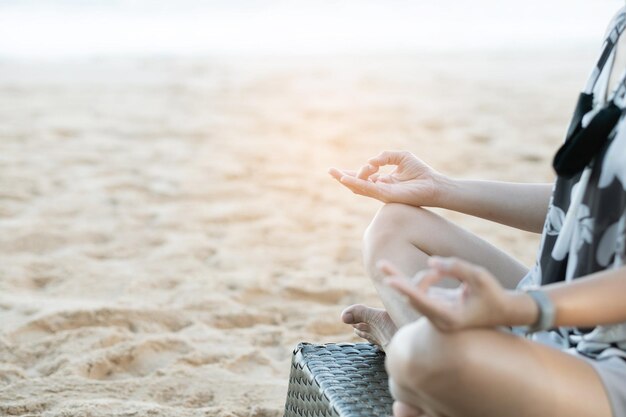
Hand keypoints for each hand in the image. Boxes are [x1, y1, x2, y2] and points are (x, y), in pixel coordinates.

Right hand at [328, 150, 446, 206]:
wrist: (434, 184)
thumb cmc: (420, 172)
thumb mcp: (400, 157)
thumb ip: (385, 156)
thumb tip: (371, 161)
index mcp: (382, 180)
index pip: (362, 177)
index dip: (350, 173)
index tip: (337, 169)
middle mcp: (380, 188)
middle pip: (356, 184)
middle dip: (343, 178)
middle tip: (330, 171)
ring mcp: (381, 193)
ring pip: (359, 187)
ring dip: (346, 180)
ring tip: (335, 174)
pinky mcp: (385, 195)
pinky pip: (367, 188)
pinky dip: (356, 183)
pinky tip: (347, 179)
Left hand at [381, 257, 523, 331]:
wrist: (502, 311)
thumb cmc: (493, 294)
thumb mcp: (480, 276)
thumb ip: (456, 267)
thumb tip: (430, 261)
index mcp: (451, 318)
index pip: (424, 302)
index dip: (408, 289)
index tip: (391, 281)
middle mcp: (439, 320)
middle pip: (415, 295)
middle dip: (409, 279)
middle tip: (392, 265)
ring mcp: (434, 314)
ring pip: (416, 290)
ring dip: (426, 275)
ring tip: (436, 268)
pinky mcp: (432, 305)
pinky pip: (414, 290)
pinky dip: (405, 278)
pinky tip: (385, 267)